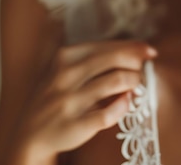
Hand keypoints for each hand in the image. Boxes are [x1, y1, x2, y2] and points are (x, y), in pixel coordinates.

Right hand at [5, 40, 156, 164]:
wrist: (31, 134)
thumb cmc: (60, 95)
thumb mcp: (69, 69)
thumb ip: (100, 58)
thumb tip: (142, 50)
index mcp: (66, 56)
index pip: (112, 45)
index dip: (136, 48)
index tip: (150, 52)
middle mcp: (66, 75)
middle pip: (118, 59)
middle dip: (137, 64)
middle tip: (141, 72)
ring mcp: (69, 101)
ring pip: (119, 81)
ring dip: (135, 82)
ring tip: (134, 87)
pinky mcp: (75, 125)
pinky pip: (111, 112)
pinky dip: (124, 106)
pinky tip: (125, 103)